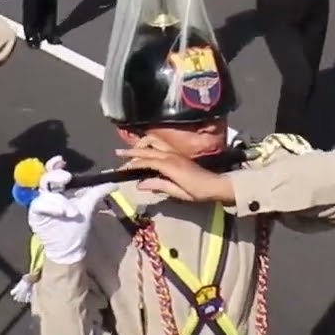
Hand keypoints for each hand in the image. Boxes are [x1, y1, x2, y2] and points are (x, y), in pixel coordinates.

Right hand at [27, 156, 117, 264]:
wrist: (69, 247)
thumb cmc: (76, 225)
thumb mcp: (88, 205)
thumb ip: (99, 192)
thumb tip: (115, 183)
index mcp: (58, 189)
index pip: (53, 171)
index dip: (55, 165)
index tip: (62, 161)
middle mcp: (47, 194)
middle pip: (45, 178)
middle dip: (55, 175)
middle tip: (67, 178)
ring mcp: (40, 204)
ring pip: (43, 192)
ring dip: (58, 199)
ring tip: (71, 211)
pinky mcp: (35, 215)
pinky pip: (38, 205)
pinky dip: (50, 206)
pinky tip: (61, 211)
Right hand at [116, 135, 235, 202]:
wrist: (215, 185)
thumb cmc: (198, 191)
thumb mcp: (178, 192)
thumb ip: (159, 185)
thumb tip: (140, 184)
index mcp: (170, 165)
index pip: (146, 161)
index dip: (133, 164)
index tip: (122, 168)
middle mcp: (171, 155)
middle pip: (148, 149)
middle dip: (132, 151)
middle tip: (119, 153)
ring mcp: (175, 153)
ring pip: (155, 142)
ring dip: (142, 144)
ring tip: (131, 150)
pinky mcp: (178, 154)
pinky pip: (161, 144)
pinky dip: (150, 144)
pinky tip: (145, 149)